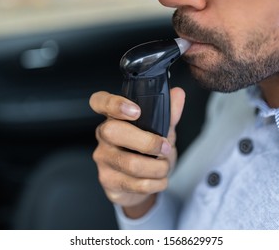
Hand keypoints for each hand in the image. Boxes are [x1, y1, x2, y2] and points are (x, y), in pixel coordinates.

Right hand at [89, 87, 184, 217]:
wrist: (142, 185)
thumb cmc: (148, 152)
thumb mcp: (161, 130)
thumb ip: (169, 114)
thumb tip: (178, 94)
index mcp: (114, 117)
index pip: (99, 102)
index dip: (114, 104)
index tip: (136, 110)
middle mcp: (103, 136)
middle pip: (113, 132)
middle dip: (147, 142)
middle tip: (165, 148)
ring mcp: (103, 159)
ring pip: (130, 163)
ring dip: (158, 168)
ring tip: (164, 166)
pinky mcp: (108, 181)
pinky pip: (136, 184)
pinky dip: (156, 183)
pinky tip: (159, 180)